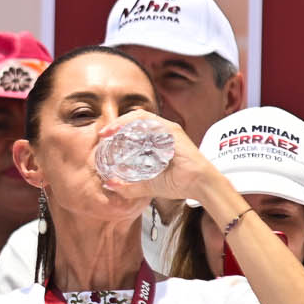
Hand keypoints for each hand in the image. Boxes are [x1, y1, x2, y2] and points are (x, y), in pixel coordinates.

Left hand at [91, 111, 206, 201]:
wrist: (200, 185)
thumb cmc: (180, 184)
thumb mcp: (148, 185)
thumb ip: (129, 186)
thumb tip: (109, 184)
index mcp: (158, 141)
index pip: (135, 128)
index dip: (118, 130)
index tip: (103, 138)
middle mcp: (163, 132)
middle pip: (136, 119)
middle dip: (117, 124)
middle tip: (103, 134)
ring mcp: (168, 130)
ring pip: (141, 117)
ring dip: (122, 122)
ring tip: (109, 131)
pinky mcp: (172, 131)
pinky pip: (150, 122)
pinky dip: (134, 123)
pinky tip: (122, 131)